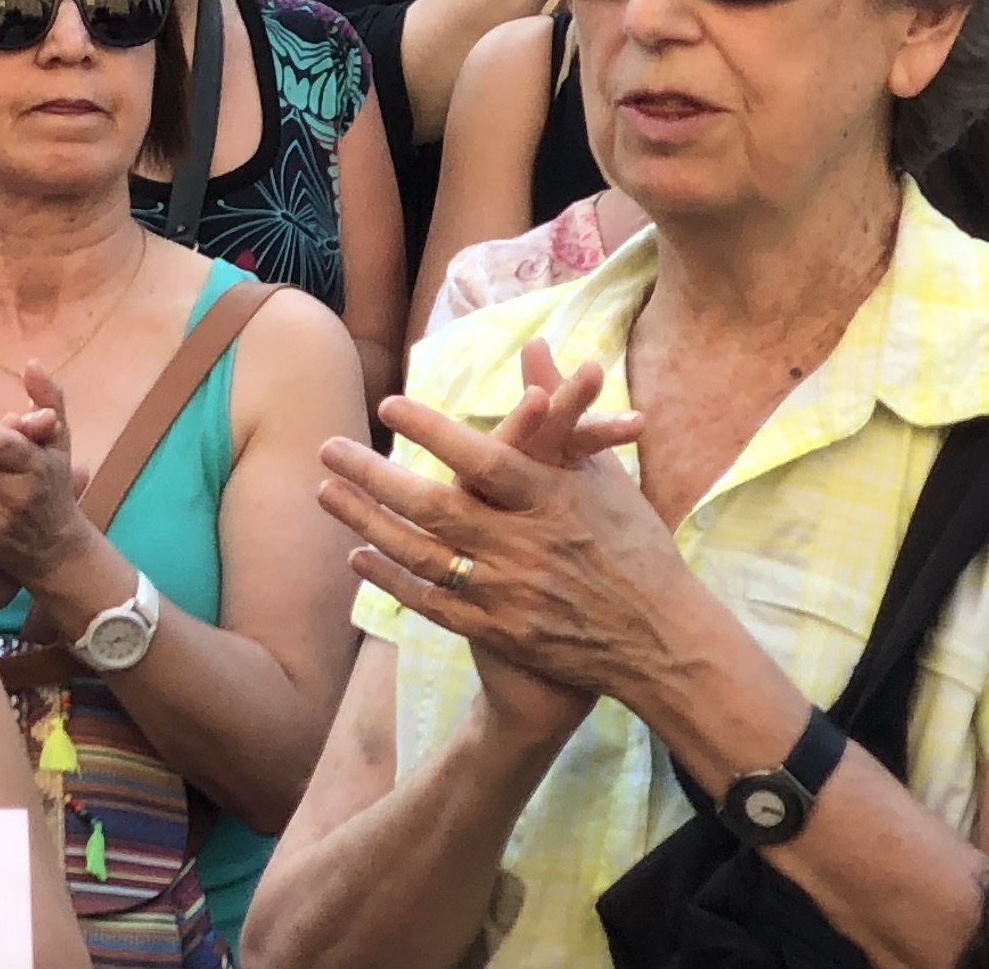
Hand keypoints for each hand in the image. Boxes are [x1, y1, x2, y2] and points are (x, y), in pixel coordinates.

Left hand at [316, 339, 662, 741]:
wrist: (664, 643)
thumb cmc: (635, 547)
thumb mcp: (602, 475)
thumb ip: (559, 410)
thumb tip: (536, 344)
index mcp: (555, 501)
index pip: (487, 460)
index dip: (437, 433)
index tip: (388, 405)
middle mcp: (528, 547)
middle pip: (436, 509)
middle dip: (375, 477)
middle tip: (327, 447)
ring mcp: (510, 595)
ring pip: (422, 556)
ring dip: (367, 523)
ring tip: (325, 492)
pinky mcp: (501, 633)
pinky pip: (432, 604)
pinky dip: (391, 579)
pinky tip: (357, 556)